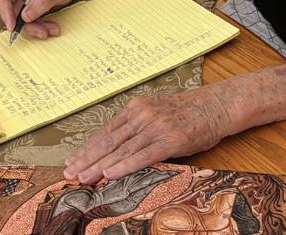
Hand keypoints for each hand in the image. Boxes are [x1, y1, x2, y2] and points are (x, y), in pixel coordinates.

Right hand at [0, 0, 85, 38]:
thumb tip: (25, 16)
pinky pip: (29, 20)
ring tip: (52, 29)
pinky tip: (51, 27)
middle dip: (26, 24)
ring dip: (35, 27)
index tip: (13, 26)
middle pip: (12, 11)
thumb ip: (41, 3)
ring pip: (21, 19)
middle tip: (41, 31)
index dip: (5, 12)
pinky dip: (39, 26)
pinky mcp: (29, 7)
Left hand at [63, 85, 233, 182]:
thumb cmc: (187, 112)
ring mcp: (156, 126)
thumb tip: (115, 147)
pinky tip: (110, 174)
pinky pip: (143, 155)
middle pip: (109, 140)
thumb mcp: (157, 111)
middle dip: (87, 158)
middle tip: (70, 173)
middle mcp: (143, 114)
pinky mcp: (170, 139)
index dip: (88, 147)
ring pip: (122, 149)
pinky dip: (124, 165)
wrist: (215, 106)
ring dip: (100, 165)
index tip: (73, 160)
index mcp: (137, 107)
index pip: (106, 130)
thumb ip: (137, 125)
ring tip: (84, 178)